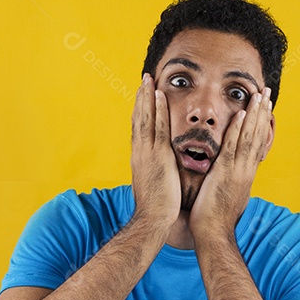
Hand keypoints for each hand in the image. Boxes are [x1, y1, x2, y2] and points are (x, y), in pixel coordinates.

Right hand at [130, 73, 180, 228]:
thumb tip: (161, 168)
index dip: (141, 111)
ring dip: (146, 97)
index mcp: (140, 158)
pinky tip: (158, 95)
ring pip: (145, 118)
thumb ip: (157, 171)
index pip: (139, 129)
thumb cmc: (158, 207)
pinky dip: (157, 110)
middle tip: (143, 79)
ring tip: (148, 79)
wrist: (154, 220)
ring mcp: (146, 153)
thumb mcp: (156, 184)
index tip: (143, 96)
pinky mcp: (157, 156)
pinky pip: (157, 127)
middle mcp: (140, 152)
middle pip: (138, 119)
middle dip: (140, 98)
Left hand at [189, 87, 273, 239]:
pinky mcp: (225, 173)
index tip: (265, 106)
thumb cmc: (215, 217)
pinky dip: (238, 130)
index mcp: (246, 173)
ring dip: (254, 115)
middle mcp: (246, 169)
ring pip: (248, 137)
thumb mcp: (227, 193)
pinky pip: (232, 147)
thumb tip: (230, 173)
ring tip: (259, 95)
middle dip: (262, 112)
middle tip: (268, 92)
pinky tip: (241, 114)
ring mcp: (238, 170)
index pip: (257, 143)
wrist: (214, 234)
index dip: (262, 123)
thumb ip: (230, 180)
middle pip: (257, 135)